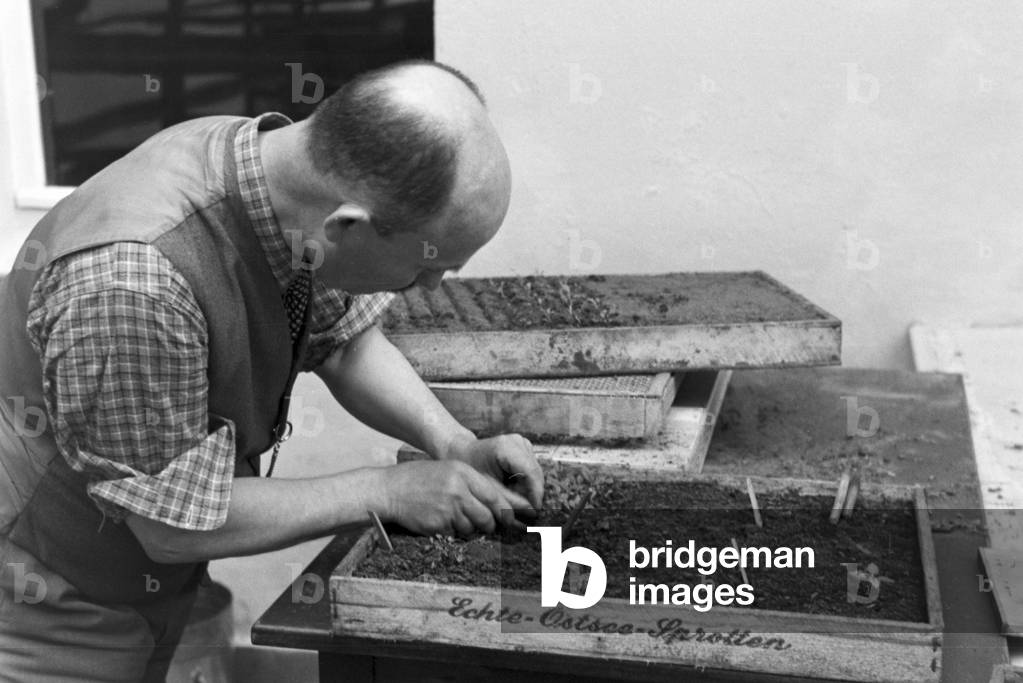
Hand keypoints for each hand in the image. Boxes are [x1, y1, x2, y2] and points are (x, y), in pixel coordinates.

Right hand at [381, 459, 532, 536]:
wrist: (389, 490)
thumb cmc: (420, 479)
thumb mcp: (448, 470)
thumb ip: (472, 483)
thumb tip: (499, 502)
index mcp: (463, 474)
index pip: (495, 496)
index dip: (507, 510)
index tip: (515, 518)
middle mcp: (458, 491)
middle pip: (488, 517)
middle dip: (491, 524)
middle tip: (489, 525)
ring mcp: (448, 509)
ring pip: (473, 528)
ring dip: (471, 529)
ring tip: (457, 519)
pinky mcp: (437, 525)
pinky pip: (456, 535)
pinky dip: (454, 533)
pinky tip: (443, 523)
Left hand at [443, 433, 544, 509]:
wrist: (464, 454)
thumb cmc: (472, 471)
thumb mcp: (488, 488)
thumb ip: (509, 500)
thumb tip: (533, 512)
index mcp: (507, 447)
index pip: (530, 471)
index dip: (536, 492)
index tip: (536, 510)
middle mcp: (518, 442)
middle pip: (535, 473)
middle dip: (531, 493)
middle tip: (522, 510)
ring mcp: (523, 444)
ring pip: (535, 473)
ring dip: (528, 489)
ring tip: (512, 497)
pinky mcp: (526, 449)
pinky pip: (532, 471)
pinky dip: (526, 483)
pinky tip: (513, 488)